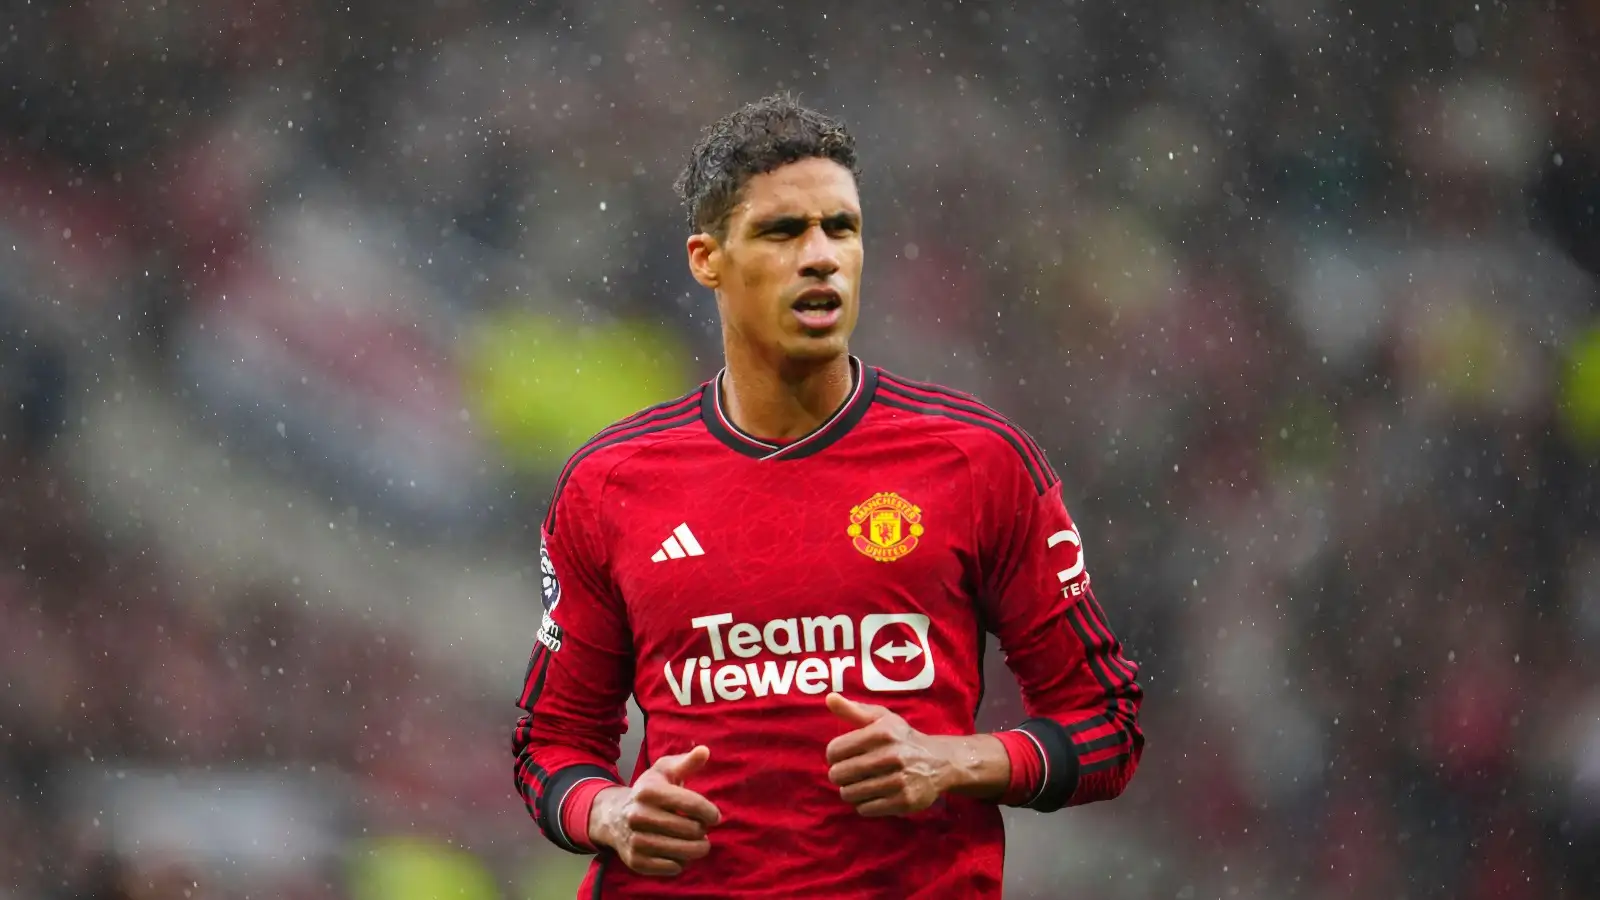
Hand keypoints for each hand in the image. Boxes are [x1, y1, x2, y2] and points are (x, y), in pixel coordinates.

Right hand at [590, 745, 721, 875]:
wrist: (613, 816)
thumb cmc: (648, 792)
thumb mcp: (664, 772)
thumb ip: (687, 762)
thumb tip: (705, 750)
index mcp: (649, 791)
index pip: (692, 804)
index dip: (710, 812)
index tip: (714, 817)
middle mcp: (639, 815)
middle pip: (690, 830)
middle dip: (702, 831)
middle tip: (701, 830)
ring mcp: (635, 840)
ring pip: (683, 852)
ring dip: (696, 849)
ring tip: (698, 844)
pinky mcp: (635, 861)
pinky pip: (671, 868)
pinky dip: (681, 863)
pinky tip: (680, 854)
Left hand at [824, 692, 959, 815]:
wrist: (939, 762)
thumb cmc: (902, 739)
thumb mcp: (882, 718)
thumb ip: (853, 710)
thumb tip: (829, 698)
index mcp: (881, 733)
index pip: (834, 750)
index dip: (833, 755)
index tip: (841, 757)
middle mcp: (890, 756)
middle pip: (839, 774)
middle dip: (839, 775)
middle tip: (848, 773)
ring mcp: (898, 781)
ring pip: (850, 794)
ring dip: (850, 791)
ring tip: (860, 784)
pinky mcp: (904, 802)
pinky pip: (865, 809)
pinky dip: (864, 804)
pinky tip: (873, 795)